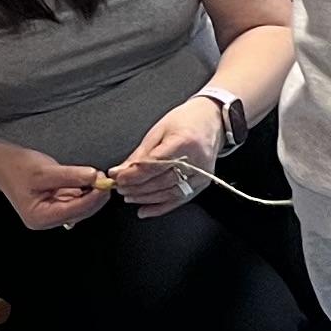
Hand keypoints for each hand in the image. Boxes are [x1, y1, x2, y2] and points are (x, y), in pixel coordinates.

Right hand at [0, 148, 109, 231]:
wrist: (3, 163)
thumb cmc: (17, 167)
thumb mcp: (44, 170)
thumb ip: (70, 175)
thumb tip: (94, 177)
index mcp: (40, 217)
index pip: (73, 210)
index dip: (92, 198)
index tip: (104, 185)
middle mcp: (46, 220)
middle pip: (79, 212)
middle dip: (94, 197)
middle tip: (105, 179)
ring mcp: (51, 214)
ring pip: (80, 207)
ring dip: (92, 194)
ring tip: (99, 177)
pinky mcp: (56, 205)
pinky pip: (75, 200)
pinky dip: (85, 192)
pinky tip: (90, 181)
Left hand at [105, 97, 224, 216]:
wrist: (212, 121)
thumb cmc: (185, 121)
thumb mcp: (158, 131)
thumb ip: (140, 154)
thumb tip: (120, 171)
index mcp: (183, 142)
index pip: (154, 165)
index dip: (133, 175)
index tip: (118, 178)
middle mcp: (195, 161)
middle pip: (161, 181)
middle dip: (137, 187)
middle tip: (120, 188)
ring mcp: (201, 174)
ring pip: (168, 194)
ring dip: (146, 198)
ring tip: (129, 196)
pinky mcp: (202, 184)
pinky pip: (179, 200)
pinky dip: (160, 207)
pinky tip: (145, 210)